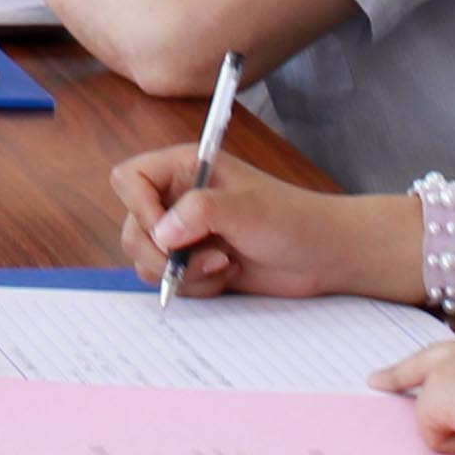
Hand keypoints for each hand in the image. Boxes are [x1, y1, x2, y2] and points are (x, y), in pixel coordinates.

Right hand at [110, 149, 416, 301]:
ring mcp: (184, 234)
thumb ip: (199, 211)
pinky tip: (227, 276)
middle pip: (131, 227)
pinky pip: (169, 281)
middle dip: (162, 252)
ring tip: (221, 265)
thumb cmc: (293, 220)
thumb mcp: (246, 209)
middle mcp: (177, 199)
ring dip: (180, 272)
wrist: (325, 256)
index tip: (167, 229)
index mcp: (184, 168)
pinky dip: (194, 286)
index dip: (138, 206)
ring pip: (145, 259)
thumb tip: (160, 233)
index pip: (129, 179)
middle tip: (203, 256)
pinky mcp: (194, 263)